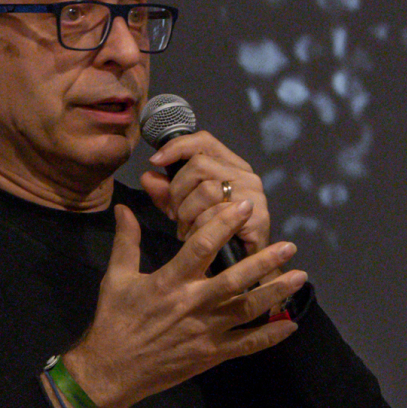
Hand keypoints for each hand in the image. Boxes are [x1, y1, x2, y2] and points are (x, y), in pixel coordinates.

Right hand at [61, 201, 305, 407]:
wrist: (110, 371)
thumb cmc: (114, 321)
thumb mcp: (117, 278)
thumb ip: (126, 241)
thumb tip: (124, 208)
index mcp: (170, 281)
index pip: (201, 246)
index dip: (224, 224)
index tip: (245, 207)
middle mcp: (193, 304)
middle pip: (235, 279)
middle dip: (264, 261)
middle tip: (289, 245)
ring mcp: (205, 331)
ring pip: (247, 309)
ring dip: (275, 293)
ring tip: (299, 276)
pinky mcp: (211, 355)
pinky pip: (246, 345)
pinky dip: (270, 336)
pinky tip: (290, 325)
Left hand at [140, 127, 273, 253]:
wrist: (242, 266)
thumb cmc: (214, 234)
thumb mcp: (183, 209)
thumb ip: (166, 192)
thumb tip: (148, 176)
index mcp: (230, 166)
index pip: (204, 141)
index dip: (177, 147)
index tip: (155, 161)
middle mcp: (246, 175)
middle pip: (199, 165)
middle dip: (177, 191)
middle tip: (174, 213)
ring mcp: (254, 195)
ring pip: (206, 190)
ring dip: (187, 213)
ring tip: (185, 229)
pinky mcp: (258, 217)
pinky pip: (216, 215)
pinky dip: (198, 228)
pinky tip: (195, 237)